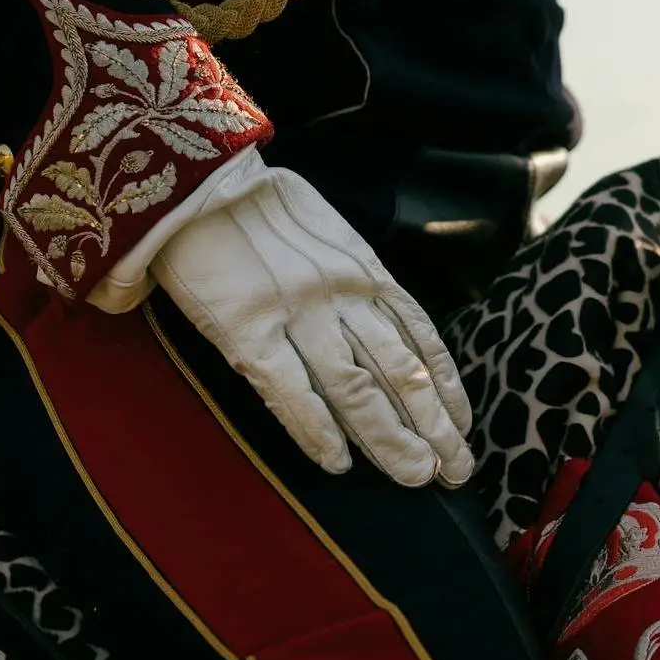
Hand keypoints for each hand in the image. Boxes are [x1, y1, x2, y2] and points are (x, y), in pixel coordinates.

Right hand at [135, 151, 474, 487]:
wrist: (195, 183)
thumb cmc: (260, 211)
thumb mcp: (329, 234)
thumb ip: (358, 282)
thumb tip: (388, 337)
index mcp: (364, 269)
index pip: (422, 340)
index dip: (447, 391)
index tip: (463, 429)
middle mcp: (342, 294)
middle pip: (402, 372)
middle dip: (435, 428)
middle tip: (456, 471)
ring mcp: (297, 313)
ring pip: (359, 388)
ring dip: (391, 439)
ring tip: (416, 476)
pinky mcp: (247, 331)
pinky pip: (292, 391)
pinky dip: (318, 432)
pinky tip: (339, 463)